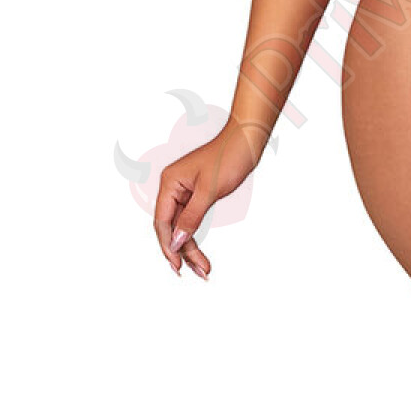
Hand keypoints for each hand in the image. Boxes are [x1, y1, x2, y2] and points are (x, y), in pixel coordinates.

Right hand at [153, 119, 266, 277]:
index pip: (162, 222)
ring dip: (191, 248)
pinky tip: (200, 254)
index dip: (168, 246)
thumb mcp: (210, 190)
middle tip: (196, 272)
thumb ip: (192, 217)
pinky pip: (192, 220)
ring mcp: (185, 191)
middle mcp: (173, 187)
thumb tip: (177, 242)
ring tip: (204, 269)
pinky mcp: (197, 194)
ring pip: (182, 227)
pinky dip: (196, 235)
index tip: (177, 266)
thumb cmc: (229, 156)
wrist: (248, 138)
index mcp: (170, 183)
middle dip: (183, 251)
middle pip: (171, 228)